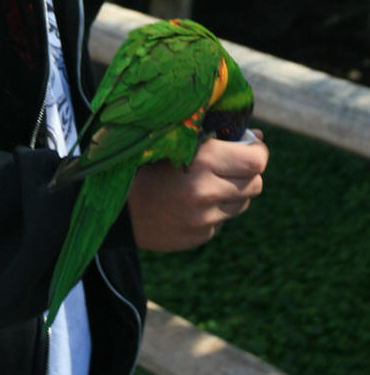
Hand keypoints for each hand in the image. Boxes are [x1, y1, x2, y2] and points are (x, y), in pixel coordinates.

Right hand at [126, 132, 268, 251]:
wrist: (116, 204)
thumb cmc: (147, 163)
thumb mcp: (177, 140)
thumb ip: (217, 137)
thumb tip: (259, 138)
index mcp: (203, 161)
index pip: (257, 161)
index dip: (257, 151)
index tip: (248, 146)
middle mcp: (207, 192)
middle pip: (256, 183)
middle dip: (247, 172)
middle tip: (229, 163)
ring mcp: (205, 219)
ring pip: (243, 202)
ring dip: (233, 191)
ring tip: (207, 181)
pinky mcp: (200, 237)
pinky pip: (223, 220)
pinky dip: (215, 209)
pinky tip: (191, 201)